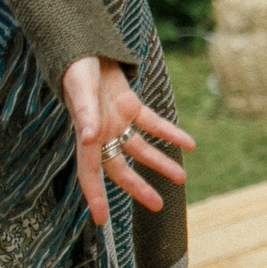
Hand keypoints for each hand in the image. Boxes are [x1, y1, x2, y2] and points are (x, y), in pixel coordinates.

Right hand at [63, 57, 192, 223]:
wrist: (85, 47)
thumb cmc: (76, 68)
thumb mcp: (80, 90)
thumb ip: (85, 114)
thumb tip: (89, 139)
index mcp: (86, 135)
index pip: (89, 173)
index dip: (95, 196)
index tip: (101, 220)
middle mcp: (102, 134)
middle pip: (121, 168)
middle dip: (138, 187)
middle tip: (158, 206)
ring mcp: (117, 121)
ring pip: (140, 149)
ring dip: (160, 163)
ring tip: (182, 179)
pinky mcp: (130, 106)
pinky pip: (153, 124)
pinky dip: (171, 133)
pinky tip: (190, 144)